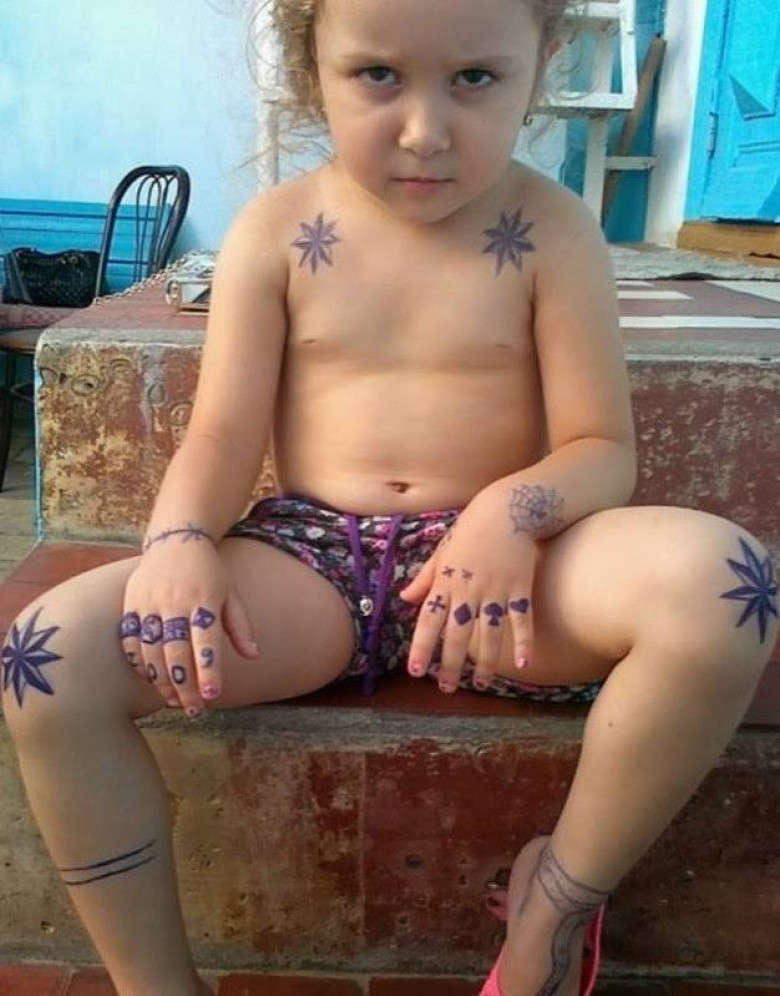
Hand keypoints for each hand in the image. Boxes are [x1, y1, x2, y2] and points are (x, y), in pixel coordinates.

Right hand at [120, 542, 258, 714]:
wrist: (175, 540)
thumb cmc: (208, 573)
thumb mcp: (230, 594)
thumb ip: (240, 626)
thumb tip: (253, 655)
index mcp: (204, 600)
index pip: (206, 641)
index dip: (208, 669)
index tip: (213, 695)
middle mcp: (175, 602)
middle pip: (176, 651)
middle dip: (185, 685)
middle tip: (194, 710)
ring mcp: (149, 603)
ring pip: (151, 650)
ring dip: (161, 680)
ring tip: (173, 700)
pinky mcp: (131, 604)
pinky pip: (130, 639)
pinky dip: (139, 662)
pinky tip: (150, 677)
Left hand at [399, 504, 536, 692]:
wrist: (507, 508)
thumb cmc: (472, 529)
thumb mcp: (442, 551)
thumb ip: (425, 578)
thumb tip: (405, 599)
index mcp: (446, 581)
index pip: (429, 620)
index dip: (422, 647)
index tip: (416, 671)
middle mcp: (469, 589)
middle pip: (457, 634)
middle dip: (451, 664)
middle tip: (447, 688)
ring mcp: (496, 590)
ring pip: (489, 633)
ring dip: (486, 662)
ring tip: (482, 683)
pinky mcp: (520, 587)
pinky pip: (522, 619)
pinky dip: (524, 640)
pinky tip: (525, 662)